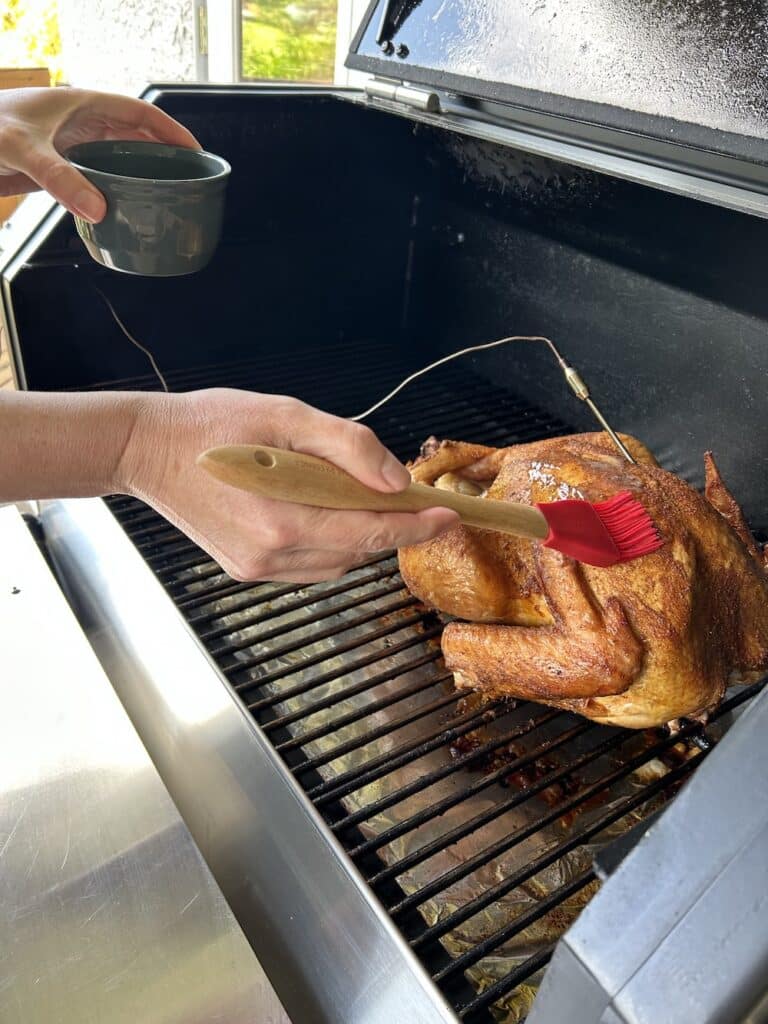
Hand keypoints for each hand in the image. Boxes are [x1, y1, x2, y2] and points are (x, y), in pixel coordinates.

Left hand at [0, 87, 199, 222]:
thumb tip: (99, 209)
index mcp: (82, 105)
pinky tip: (124, 209)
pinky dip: (118, 191)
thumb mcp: (24, 149)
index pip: (141, 112)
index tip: (196, 153)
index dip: (172, 131)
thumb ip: (60, 179)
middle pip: (137, 136)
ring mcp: (72, 145)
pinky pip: (100, 177)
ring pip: (121, 158)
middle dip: (165, 156)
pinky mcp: (61, 166)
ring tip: (165, 197)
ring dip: (142, 175)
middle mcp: (82, 124)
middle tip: (188, 181)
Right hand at [119, 388, 458, 582]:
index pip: (369, 533)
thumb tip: (395, 480)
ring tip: (359, 498)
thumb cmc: (212, 423)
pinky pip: (309, 565)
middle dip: (390, 528)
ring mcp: (256, 567)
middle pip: (357, 553)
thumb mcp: (286, 414)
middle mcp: (270, 553)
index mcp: (281, 517)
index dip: (415, 528)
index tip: (449, 518)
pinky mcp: (246, 569)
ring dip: (360, 536)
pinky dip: (330, 542)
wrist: (147, 448)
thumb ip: (347, 446)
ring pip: (335, 563)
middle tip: (414, 501)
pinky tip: (323, 512)